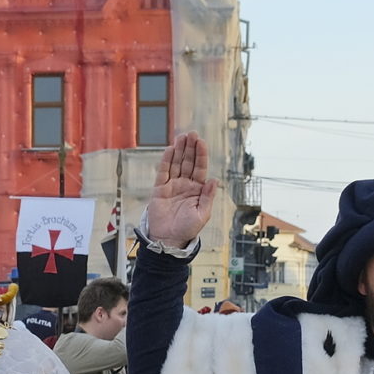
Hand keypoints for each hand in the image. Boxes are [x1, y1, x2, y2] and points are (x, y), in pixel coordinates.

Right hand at [141, 131, 216, 246]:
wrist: (168, 239)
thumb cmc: (187, 229)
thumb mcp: (202, 214)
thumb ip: (208, 197)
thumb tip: (214, 180)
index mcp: (198, 189)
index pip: (200, 168)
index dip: (200, 154)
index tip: (200, 142)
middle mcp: (185, 184)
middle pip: (188, 162)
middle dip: (190, 148)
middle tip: (190, 134)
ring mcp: (172, 186)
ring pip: (176, 164)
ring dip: (179, 150)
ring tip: (180, 137)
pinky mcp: (160, 189)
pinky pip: (163, 172)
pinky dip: (166, 161)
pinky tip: (169, 150)